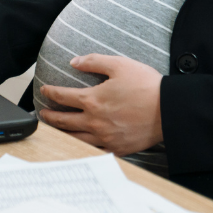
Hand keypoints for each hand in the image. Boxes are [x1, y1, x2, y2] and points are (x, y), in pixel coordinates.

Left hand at [39, 54, 163, 155]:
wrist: (169, 109)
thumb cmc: (146, 85)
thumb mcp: (119, 64)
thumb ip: (93, 61)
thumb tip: (74, 62)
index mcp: (93, 100)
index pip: (64, 96)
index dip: (51, 93)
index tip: (44, 90)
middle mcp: (95, 121)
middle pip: (64, 120)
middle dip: (50, 116)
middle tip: (43, 114)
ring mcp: (105, 137)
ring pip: (75, 138)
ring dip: (61, 133)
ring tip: (55, 130)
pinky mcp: (117, 148)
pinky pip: (93, 150)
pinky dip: (82, 147)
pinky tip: (79, 144)